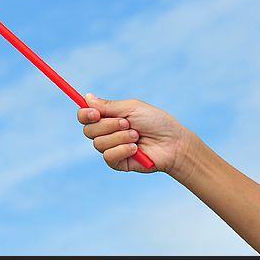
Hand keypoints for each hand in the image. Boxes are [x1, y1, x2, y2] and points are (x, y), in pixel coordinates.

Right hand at [77, 93, 196, 175]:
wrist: (174, 144)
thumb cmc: (156, 122)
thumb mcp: (132, 108)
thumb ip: (108, 106)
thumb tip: (87, 97)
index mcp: (109, 117)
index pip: (85, 116)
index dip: (85, 114)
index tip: (95, 113)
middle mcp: (107, 132)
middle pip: (88, 130)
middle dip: (108, 126)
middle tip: (126, 123)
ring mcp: (112, 147)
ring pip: (98, 143)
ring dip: (119, 137)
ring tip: (136, 136)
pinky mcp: (118, 162)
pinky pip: (108, 156)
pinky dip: (122, 150)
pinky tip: (136, 148)